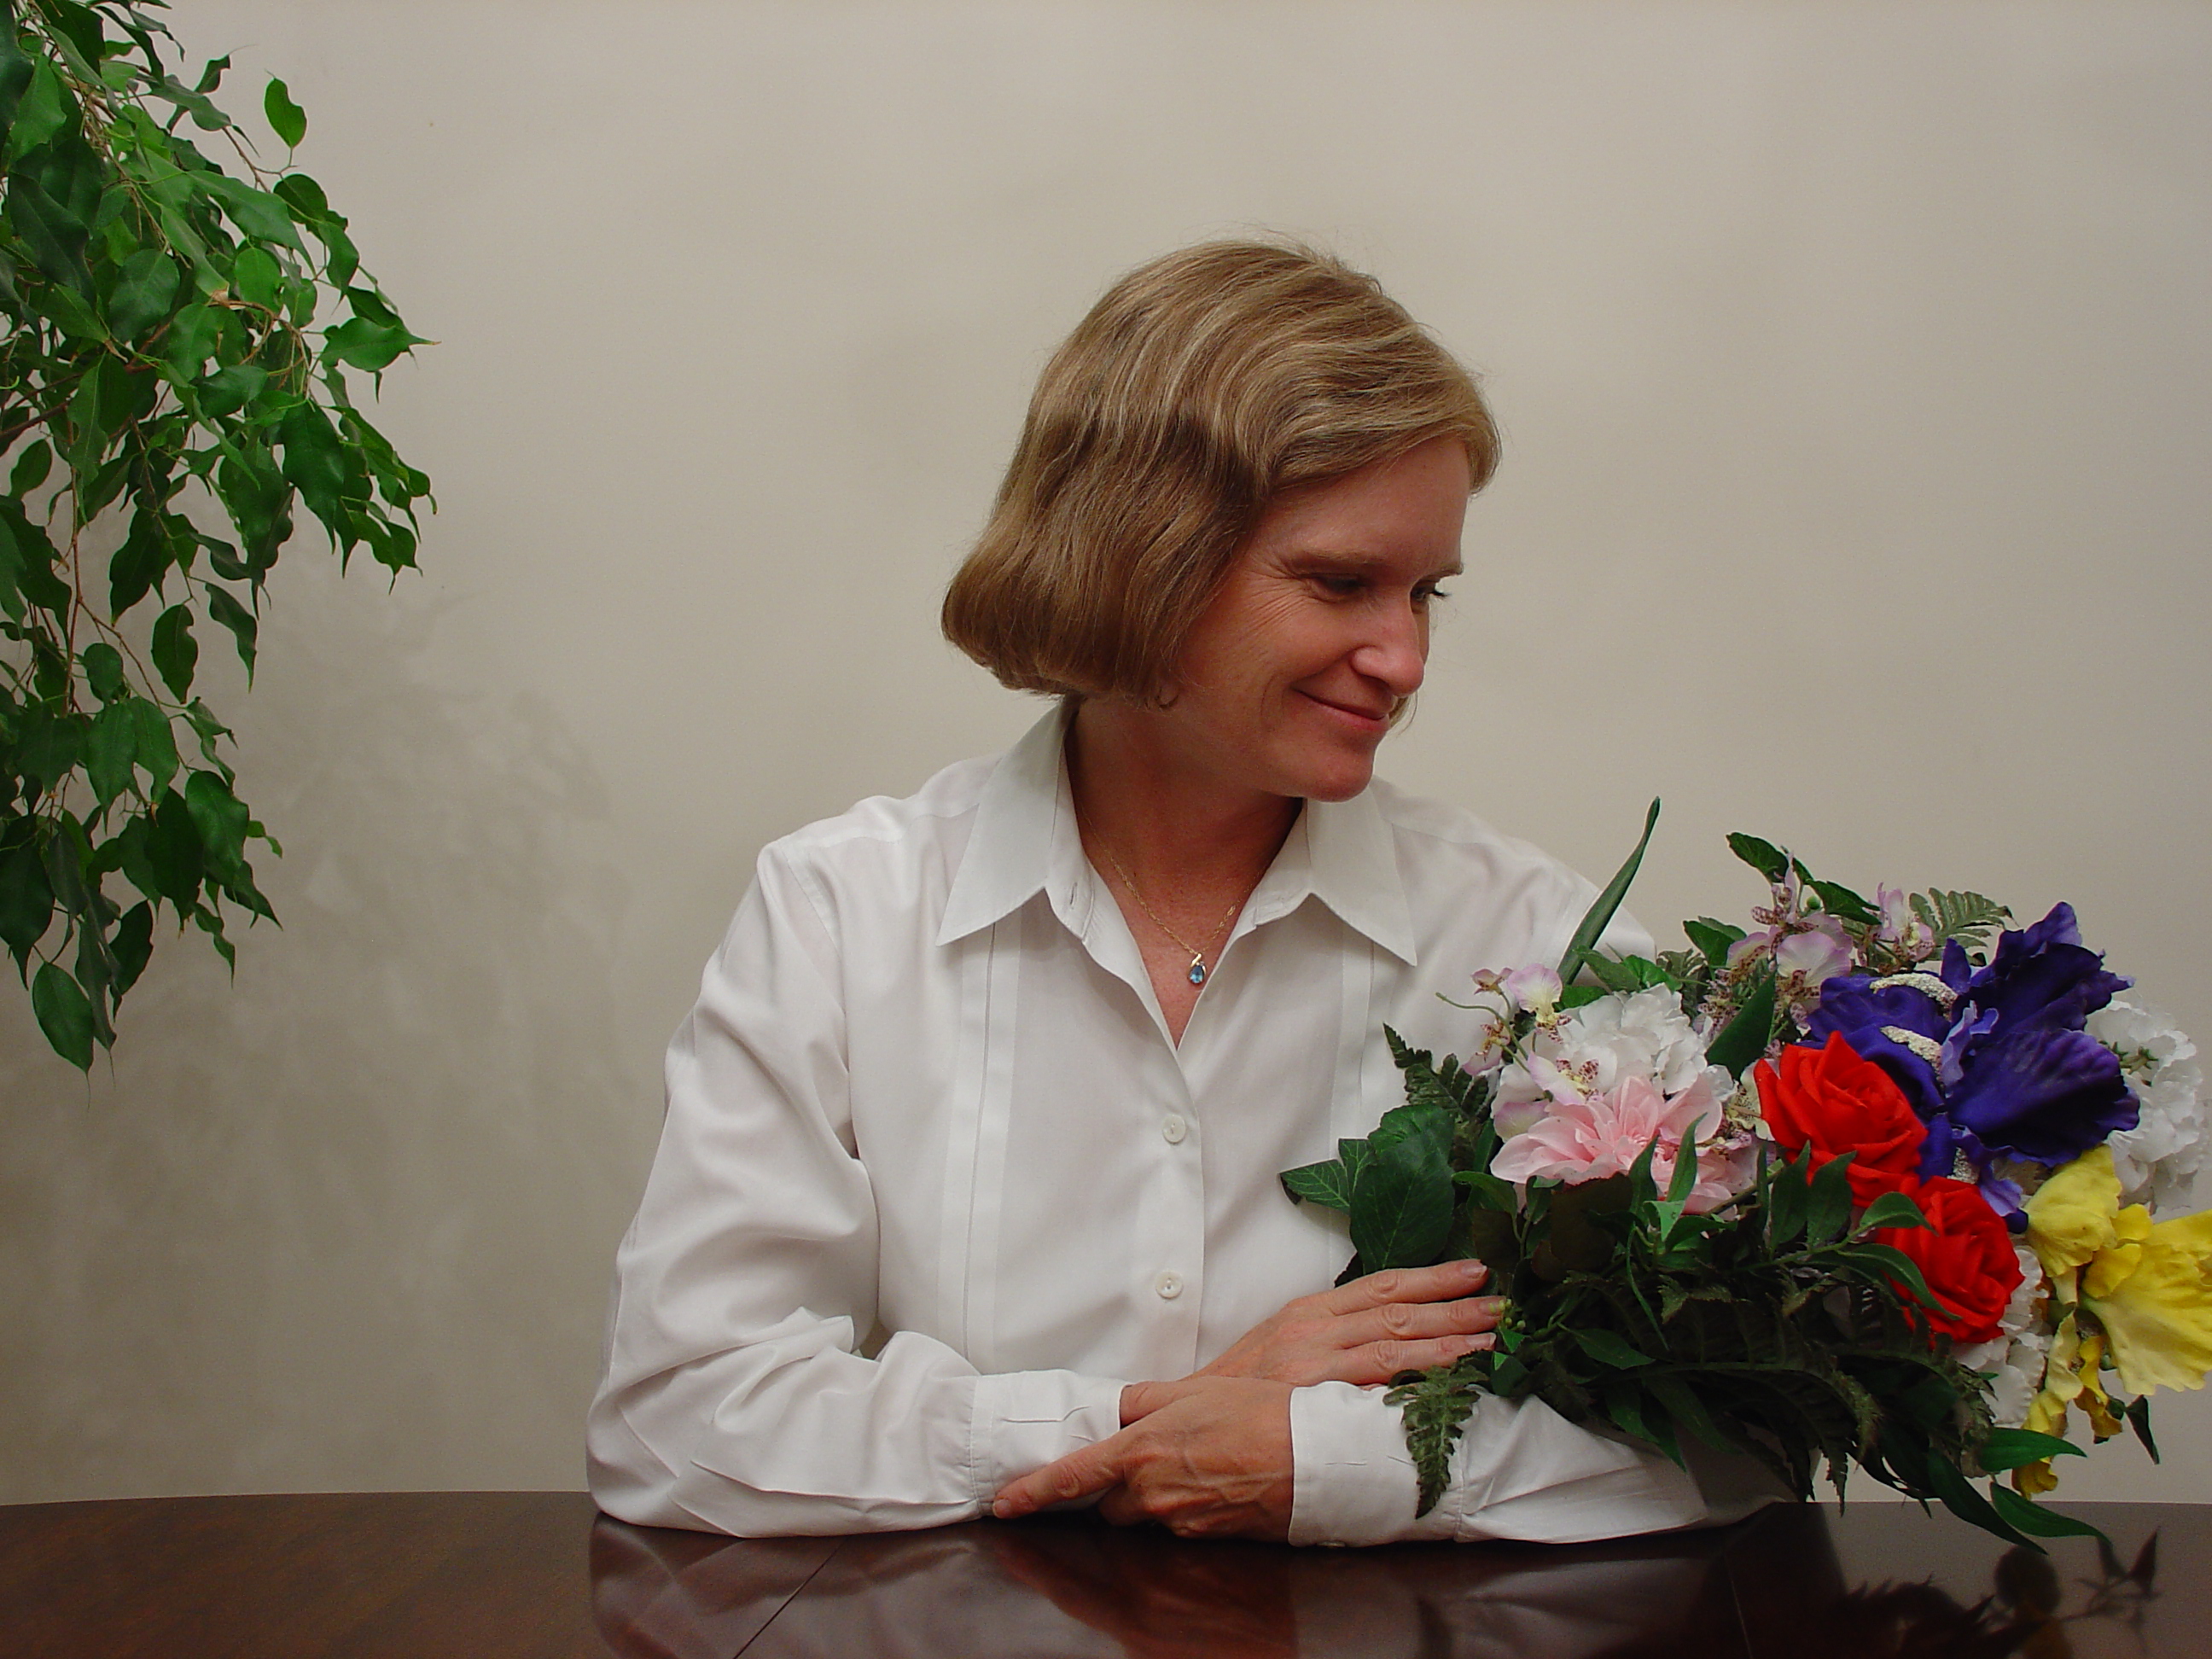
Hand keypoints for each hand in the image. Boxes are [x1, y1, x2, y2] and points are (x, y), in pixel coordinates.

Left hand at [992, 1376, 1294, 1538]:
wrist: (1311, 1457)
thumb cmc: (1260, 1416)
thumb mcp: (1195, 1392)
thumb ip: (1145, 1401)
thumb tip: (1118, 1408)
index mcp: (1139, 1452)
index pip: (1069, 1478)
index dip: (1031, 1492)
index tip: (1006, 1503)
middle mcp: (1151, 1494)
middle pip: (1107, 1504)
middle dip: (1114, 1487)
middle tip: (1145, 1457)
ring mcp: (1178, 1521)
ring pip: (1142, 1515)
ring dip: (1149, 1496)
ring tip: (1189, 1464)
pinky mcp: (1203, 1538)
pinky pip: (1176, 1525)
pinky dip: (1181, 1506)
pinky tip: (1209, 1482)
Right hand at [1196, 1258, 1501, 1386]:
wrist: (1188, 1417)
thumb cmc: (1240, 1389)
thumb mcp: (1280, 1345)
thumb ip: (1328, 1334)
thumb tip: (1382, 1330)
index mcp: (1308, 1310)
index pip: (1380, 1285)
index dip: (1429, 1278)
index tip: (1471, 1272)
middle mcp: (1313, 1327)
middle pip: (1396, 1308)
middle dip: (1453, 1303)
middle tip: (1500, 1301)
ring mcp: (1313, 1359)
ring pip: (1394, 1340)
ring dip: (1448, 1336)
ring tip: (1490, 1336)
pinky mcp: (1312, 1392)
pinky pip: (1376, 1380)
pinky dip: (1417, 1373)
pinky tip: (1450, 1373)